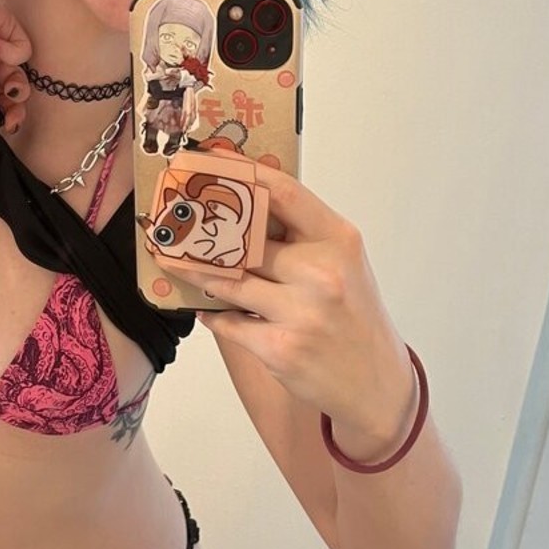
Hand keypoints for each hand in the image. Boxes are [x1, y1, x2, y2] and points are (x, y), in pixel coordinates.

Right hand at [0, 0, 32, 129]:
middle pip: (6, 89)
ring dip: (19, 83)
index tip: (8, 123)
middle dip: (14, 104)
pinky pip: (23, 47)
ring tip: (11, 84)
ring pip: (18, 71)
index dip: (1, 114)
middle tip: (15, 111)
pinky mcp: (6, 27)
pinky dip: (13, 51)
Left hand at [170, 150, 415, 448]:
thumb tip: (246, 205)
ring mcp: (300, 312)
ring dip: (195, 271)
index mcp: (339, 241)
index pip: (284, 193)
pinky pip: (227, 322)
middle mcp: (322, 273)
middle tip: (177, 218)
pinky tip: (206, 308)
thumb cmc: (354, 317)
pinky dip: (213, 313)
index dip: (243, 174)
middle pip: (246, 238)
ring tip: (173, 259)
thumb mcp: (344, 266)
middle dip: (207, 230)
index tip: (211, 162)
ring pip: (228, 280)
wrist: (376, 385)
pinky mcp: (278, 348)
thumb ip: (303, 237)